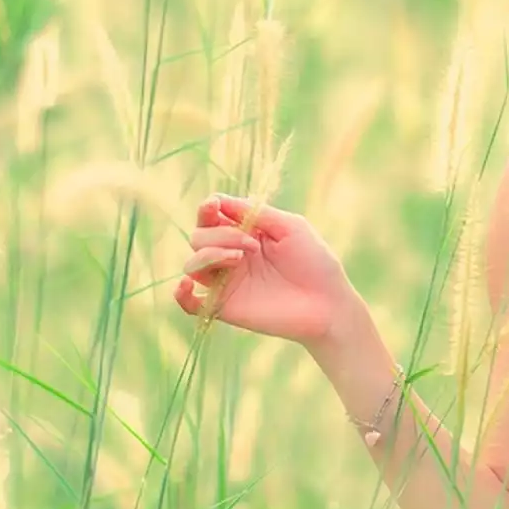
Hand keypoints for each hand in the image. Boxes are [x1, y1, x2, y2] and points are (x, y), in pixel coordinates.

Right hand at [173, 193, 356, 345]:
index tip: (215, 205)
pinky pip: (190, 303)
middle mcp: (231, 255)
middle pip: (198, 236)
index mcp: (245, 233)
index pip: (212, 216)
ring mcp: (226, 282)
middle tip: (251, 244)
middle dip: (220, 234)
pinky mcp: (225, 308)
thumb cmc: (315, 262)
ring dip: (209, 255)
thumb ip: (256, 213)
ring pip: (192, 264)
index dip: (208, 208)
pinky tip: (187, 285)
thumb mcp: (290, 226)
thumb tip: (220, 200)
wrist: (328, 304)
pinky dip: (181, 295)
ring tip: (239, 259)